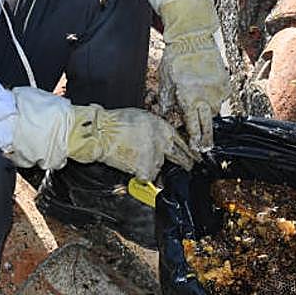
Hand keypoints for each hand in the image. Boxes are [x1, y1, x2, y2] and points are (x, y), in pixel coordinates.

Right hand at [67, 105, 195, 179]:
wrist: (102, 132)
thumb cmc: (115, 123)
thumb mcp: (141, 118)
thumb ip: (155, 130)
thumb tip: (162, 140)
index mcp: (161, 126)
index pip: (181, 140)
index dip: (187, 149)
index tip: (193, 155)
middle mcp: (161, 140)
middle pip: (179, 155)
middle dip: (184, 162)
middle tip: (188, 166)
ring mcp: (155, 155)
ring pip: (159, 166)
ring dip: (151, 166)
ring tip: (136, 158)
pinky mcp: (146, 168)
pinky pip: (147, 176)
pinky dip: (140, 175)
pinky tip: (132, 167)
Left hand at [158, 0, 230, 150]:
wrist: (193, 38)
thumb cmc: (176, 59)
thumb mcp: (166, 82)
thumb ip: (168, 101)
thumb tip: (167, 116)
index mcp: (189, 98)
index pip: (193, 125)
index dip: (195, 139)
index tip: (197, 149)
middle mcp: (206, 97)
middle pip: (209, 124)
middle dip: (208, 138)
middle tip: (207, 148)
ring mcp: (217, 90)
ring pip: (215, 110)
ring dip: (208, 113)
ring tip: (201, 109)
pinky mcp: (225, 82)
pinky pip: (221, 97)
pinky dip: (214, 97)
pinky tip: (206, 91)